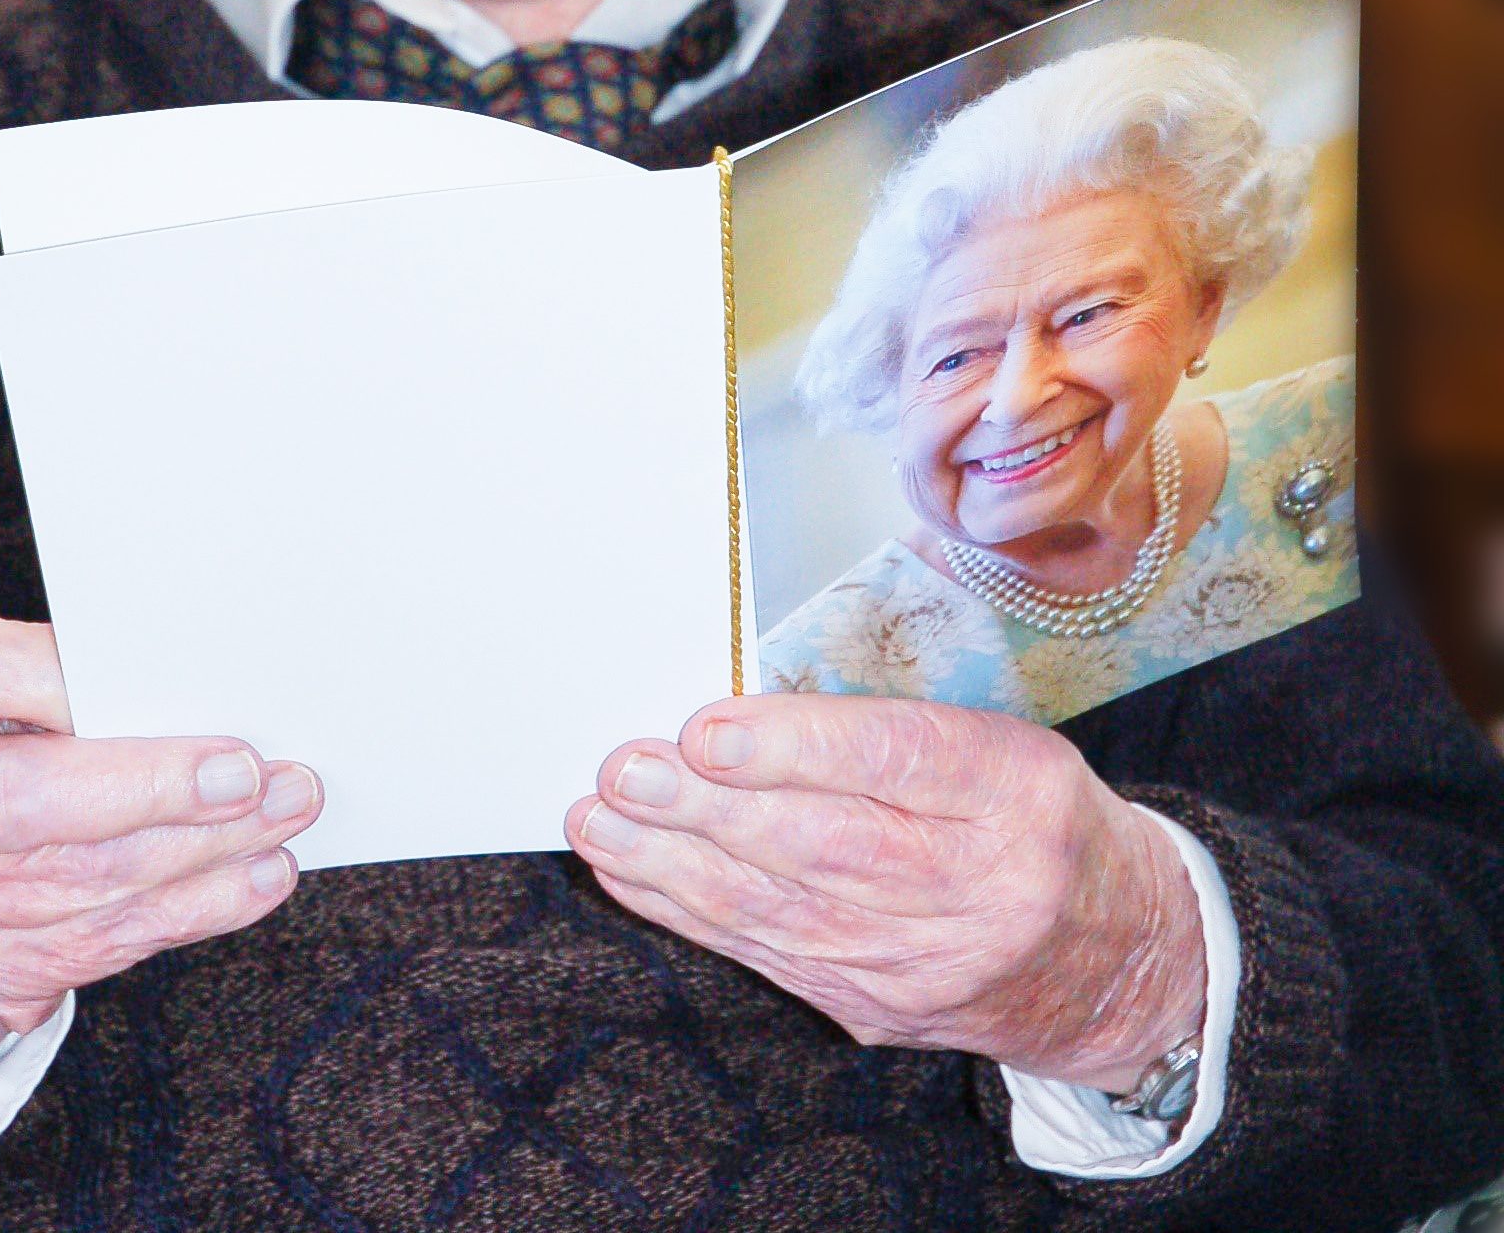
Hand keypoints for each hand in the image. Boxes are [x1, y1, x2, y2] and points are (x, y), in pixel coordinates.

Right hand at [0, 608, 320, 1114]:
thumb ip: (39, 667)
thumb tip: (180, 675)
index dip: (46, 673)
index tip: (145, 669)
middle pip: (19, 800)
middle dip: (148, 785)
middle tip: (247, 768)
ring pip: (90, 879)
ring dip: (207, 844)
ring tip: (288, 802)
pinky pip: (112, 940)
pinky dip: (201, 904)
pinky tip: (261, 872)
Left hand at [564, 692, 1203, 1089]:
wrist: (1115, 961)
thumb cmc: (1033, 818)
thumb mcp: (1002, 744)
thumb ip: (889, 727)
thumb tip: (744, 707)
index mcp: (1017, 794)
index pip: (898, 764)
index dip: (795, 747)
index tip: (706, 729)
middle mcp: (978, 887)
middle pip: (826, 846)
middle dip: (710, 809)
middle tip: (627, 770)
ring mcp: (923, 965)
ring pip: (782, 910)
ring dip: (674, 863)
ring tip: (602, 817)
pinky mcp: (877, 1010)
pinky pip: (768, 955)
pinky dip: (688, 909)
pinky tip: (632, 870)